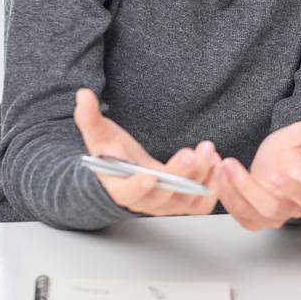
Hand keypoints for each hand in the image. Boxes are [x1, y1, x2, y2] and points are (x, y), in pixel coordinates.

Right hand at [73, 88, 219, 216]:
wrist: (130, 171)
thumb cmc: (112, 154)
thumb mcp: (98, 135)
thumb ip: (89, 117)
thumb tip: (83, 95)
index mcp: (120, 188)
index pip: (129, 193)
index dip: (139, 186)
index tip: (150, 175)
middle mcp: (146, 202)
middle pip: (165, 196)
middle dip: (181, 175)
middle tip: (196, 153)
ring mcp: (167, 205)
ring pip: (188, 200)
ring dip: (203, 176)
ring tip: (210, 151)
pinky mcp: (185, 202)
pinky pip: (202, 204)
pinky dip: (213, 187)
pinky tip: (217, 163)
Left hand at [210, 111, 300, 230]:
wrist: (272, 165)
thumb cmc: (287, 153)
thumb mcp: (298, 136)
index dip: (291, 188)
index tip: (276, 176)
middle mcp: (289, 209)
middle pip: (270, 207)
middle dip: (247, 186)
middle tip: (229, 164)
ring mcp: (269, 217)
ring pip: (249, 213)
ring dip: (231, 191)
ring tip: (219, 167)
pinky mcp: (251, 219)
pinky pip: (236, 214)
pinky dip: (224, 195)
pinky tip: (216, 175)